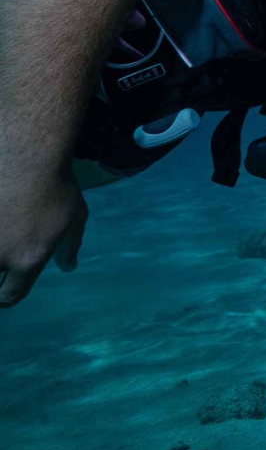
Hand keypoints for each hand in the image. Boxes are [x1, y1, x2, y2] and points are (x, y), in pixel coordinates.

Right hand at [0, 165, 87, 306]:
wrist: (27, 152)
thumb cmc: (56, 183)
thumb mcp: (74, 217)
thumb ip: (70, 246)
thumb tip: (68, 266)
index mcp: (28, 260)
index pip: (11, 295)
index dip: (7, 297)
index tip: (4, 292)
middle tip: (8, 252)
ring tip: (7, 231)